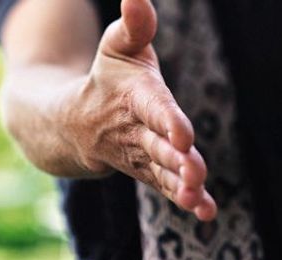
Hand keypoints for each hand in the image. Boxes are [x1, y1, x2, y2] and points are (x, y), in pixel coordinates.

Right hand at [63, 0, 216, 220]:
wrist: (74, 125)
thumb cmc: (108, 80)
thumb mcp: (117, 48)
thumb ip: (135, 25)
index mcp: (134, 99)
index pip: (153, 110)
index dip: (168, 122)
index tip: (183, 137)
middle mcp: (137, 132)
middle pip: (158, 148)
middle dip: (176, 162)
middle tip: (194, 173)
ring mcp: (142, 157)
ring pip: (162, 174)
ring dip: (180, 187)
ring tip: (196, 198)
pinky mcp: (150, 173)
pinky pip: (167, 189)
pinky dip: (188, 202)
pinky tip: (207, 212)